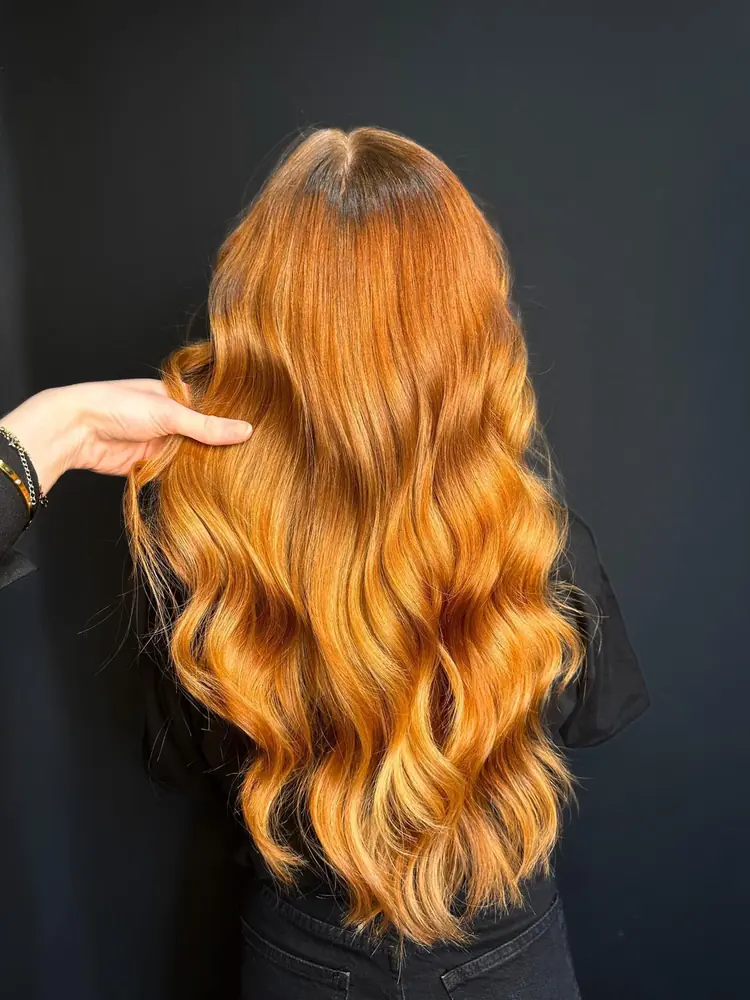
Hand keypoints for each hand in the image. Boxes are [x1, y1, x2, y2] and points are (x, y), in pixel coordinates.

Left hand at [0, 379, 253, 493]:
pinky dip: (187, 480)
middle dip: (220, 448)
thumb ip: (208, 427)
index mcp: (176, 396)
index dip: (232, 422)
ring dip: (203, 466)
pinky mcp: (149, 465)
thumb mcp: (169, 413)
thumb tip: (246, 431)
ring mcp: (159, 443)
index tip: (258, 436)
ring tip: (236, 477)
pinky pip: (174, 474)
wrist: (76, 431)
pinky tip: (209, 487)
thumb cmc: (116, 406)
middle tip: (251, 461)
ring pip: (191, 457)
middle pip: (204, 437)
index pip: (212, 410)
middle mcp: (169, 419)